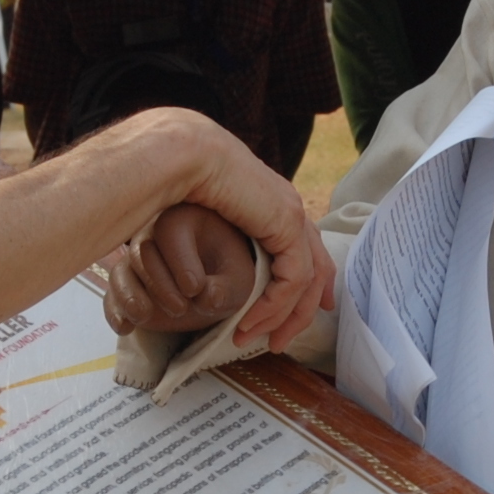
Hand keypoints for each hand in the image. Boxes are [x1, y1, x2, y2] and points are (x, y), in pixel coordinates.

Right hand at [103, 205, 259, 336]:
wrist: (215, 278)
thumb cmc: (227, 269)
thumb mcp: (238, 277)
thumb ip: (227, 287)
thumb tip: (208, 298)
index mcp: (183, 217)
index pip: (170, 231)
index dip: (179, 261)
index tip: (195, 288)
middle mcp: (152, 232)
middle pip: (142, 252)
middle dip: (158, 283)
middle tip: (181, 308)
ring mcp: (135, 259)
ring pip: (121, 271)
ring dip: (129, 296)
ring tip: (143, 316)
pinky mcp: (127, 284)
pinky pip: (112, 293)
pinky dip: (114, 310)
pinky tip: (125, 328)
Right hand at [152, 112, 332, 351]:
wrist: (182, 153)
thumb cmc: (178, 178)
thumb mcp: (202, 215)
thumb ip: (216, 234)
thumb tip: (202, 261)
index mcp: (271, 200)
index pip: (305, 247)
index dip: (307, 283)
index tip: (301, 311)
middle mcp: (288, 206)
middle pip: (315, 265)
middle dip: (304, 307)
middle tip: (283, 340)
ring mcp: (292, 213)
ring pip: (307, 278)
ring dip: (285, 316)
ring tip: (262, 341)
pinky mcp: (287, 223)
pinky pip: (292, 278)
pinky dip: (275, 305)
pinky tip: (253, 321)